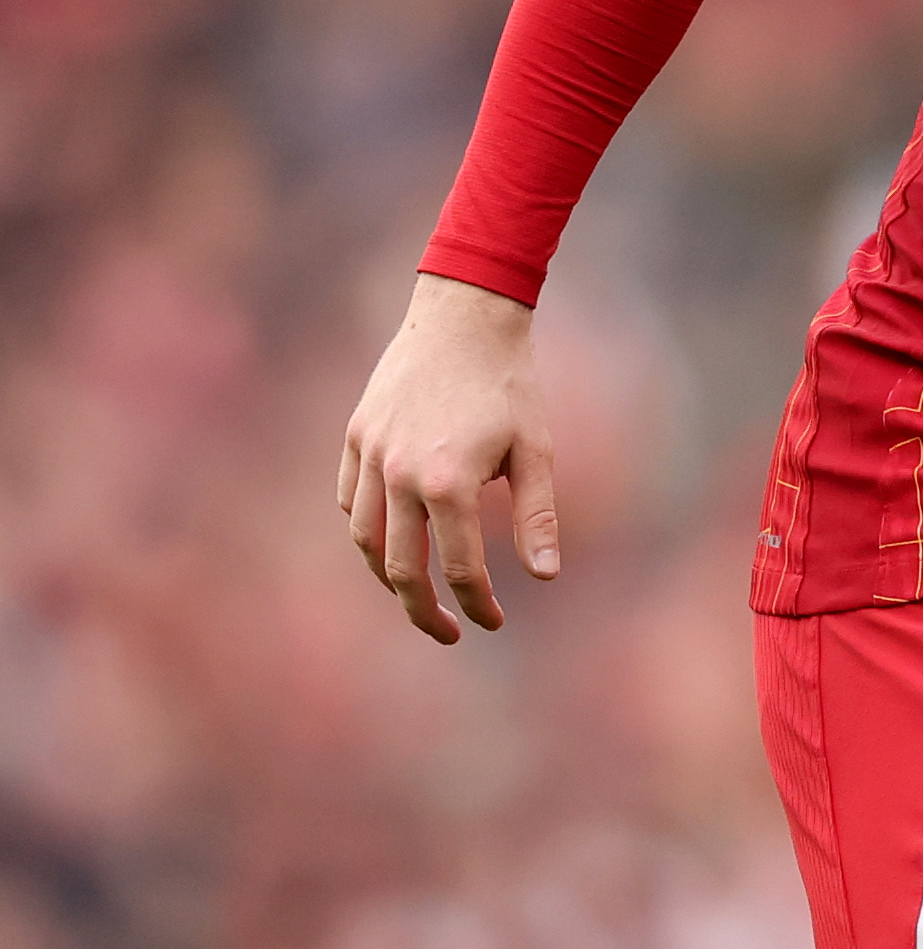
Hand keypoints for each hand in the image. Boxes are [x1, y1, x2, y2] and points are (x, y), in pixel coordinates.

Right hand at [337, 273, 558, 642]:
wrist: (466, 315)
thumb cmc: (510, 384)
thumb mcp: (536, 450)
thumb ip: (538, 516)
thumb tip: (546, 577)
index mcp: (448, 484)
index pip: (461, 569)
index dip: (479, 604)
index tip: (494, 622)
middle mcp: (399, 476)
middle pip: (402, 570)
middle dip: (425, 611)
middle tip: (449, 633)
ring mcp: (369, 456)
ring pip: (365, 540)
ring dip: (389, 576)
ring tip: (417, 595)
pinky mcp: (355, 436)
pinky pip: (350, 501)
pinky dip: (366, 529)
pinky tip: (391, 540)